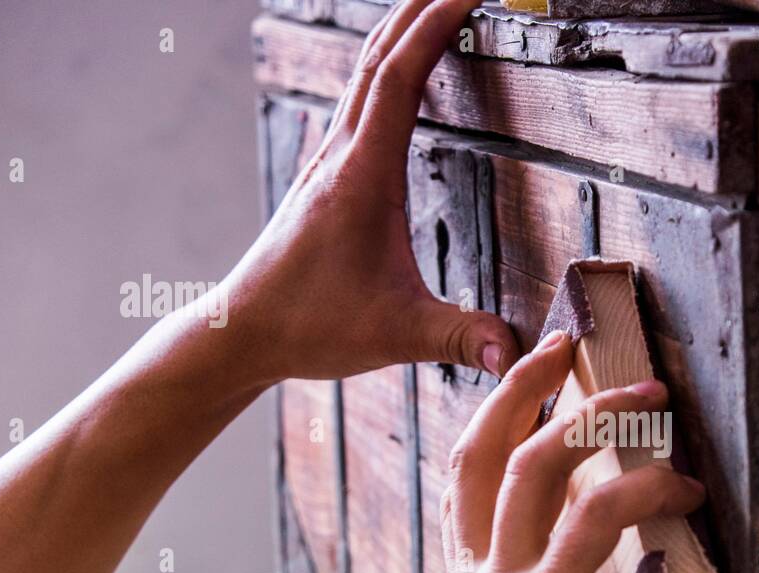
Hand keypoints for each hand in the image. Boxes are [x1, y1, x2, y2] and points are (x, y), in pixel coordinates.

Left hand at [219, 0, 519, 384]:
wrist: (243, 332)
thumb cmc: (309, 325)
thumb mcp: (397, 334)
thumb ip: (461, 338)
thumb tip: (515, 352)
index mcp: (362, 177)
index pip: (402, 76)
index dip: (437, 25)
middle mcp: (339, 156)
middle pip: (378, 55)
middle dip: (420, 6)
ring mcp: (326, 162)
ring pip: (361, 73)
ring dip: (397, 31)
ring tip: (432, 5)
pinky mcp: (322, 178)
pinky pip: (354, 101)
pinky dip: (381, 70)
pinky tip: (391, 75)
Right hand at [428, 329, 706, 572]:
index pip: (468, 478)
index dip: (497, 420)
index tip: (531, 385)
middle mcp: (480, 570)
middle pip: (486, 448)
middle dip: (525, 387)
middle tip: (564, 345)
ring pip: (534, 466)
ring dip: (594, 417)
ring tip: (648, 394)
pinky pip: (593, 523)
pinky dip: (640, 490)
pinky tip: (681, 487)